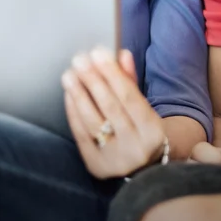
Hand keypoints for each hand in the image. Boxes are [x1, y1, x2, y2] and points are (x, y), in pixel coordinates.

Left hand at [62, 47, 166, 179]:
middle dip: (93, 80)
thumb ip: (131, 80)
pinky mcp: (96, 166)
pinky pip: (81, 135)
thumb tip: (121, 54)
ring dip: (79, 95)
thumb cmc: (142, 127)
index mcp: (152, 129)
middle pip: (110, 108)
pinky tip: (69, 95)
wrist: (146, 168)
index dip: (112, 74)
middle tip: (79, 59)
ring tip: (69, 74)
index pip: (129, 97)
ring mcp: (114, 159)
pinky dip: (74, 113)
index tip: (98, 53)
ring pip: (93, 121)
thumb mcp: (143, 105)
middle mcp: (135, 146)